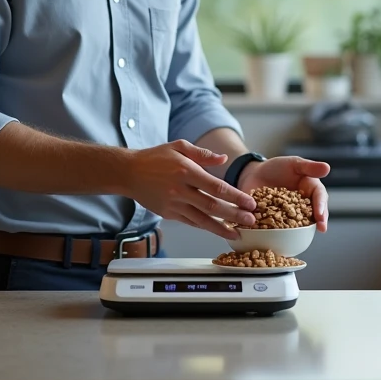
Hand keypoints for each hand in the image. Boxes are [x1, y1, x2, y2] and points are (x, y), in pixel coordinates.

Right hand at [124, 140, 257, 238]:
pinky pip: (191, 222)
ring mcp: (174, 204)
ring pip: (202, 220)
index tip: (250, 203)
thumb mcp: (179, 146)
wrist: (129, 172)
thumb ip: (203, 154)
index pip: (216, 187)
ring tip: (238, 233)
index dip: (235, 197)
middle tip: (252, 221)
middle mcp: (180, 190)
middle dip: (234, 215)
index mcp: (186, 171)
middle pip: (212, 206)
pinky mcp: (168, 214)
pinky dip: (205, 227)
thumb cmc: (155, 158)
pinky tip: (218, 230)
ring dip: (222, 228)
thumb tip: (223, 160)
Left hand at [238, 156, 330, 231]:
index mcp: (310, 190)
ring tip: (303, 236)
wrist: (254, 174)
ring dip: (301, 229)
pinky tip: (278, 237)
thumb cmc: (277, 167)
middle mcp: (303, 206)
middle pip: (314, 214)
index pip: (319, 198)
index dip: (321, 207)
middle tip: (321, 228)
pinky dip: (279, 232)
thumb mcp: (294, 164)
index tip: (321, 215)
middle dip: (318, 221)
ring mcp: (289, 215)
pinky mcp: (274, 221)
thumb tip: (327, 168)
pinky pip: (279, 227)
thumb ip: (309, 167)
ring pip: (299, 224)